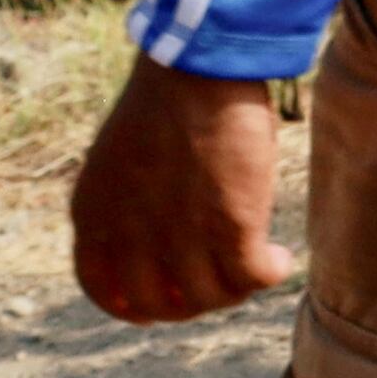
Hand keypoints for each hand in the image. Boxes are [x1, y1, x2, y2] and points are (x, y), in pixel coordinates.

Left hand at [70, 57, 296, 322]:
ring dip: (235, 290)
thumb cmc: (166, 101)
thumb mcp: (119, 160)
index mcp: (94, 216)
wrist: (197, 71)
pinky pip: (252, 278)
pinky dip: (270, 274)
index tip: (167, 300)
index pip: (105, 292)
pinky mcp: (230, 227)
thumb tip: (158, 239)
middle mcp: (130, 236)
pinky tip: (281, 259)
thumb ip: (125, 204)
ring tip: (258, 263)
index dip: (137, 306)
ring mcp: (179, 235)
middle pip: (159, 305)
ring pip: (209, 298)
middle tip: (221, 281)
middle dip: (191, 303)